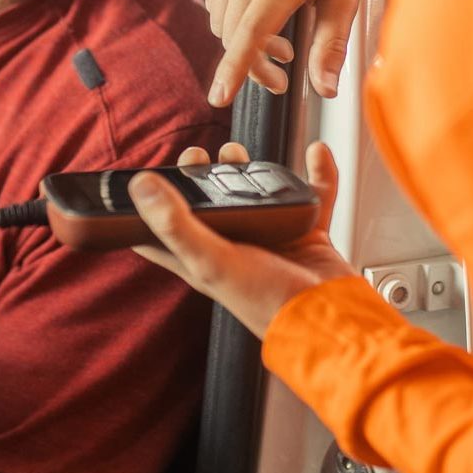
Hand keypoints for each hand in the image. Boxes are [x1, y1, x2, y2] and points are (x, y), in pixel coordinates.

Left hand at [126, 141, 355, 337]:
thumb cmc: (270, 305)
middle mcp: (233, 249)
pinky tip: (316, 153)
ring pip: (255, 196)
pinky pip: (312, 196)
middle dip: (199, 177)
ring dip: (247, 170)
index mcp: (202, 259)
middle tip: (196, 156)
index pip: (161, 235)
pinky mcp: (304, 235)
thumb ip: (177, 224)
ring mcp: (270, 240)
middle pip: (209, 207)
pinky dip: (317, 173)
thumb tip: (141, 187)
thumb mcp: (212, 262)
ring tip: (235, 151)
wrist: (332, 321)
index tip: (140, 180)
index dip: (146, 209)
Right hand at [204, 0, 368, 107]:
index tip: (220, 96)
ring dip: (243, 38)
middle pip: (234, 36)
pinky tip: (259, 6)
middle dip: (255, 63)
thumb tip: (326, 88)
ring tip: (277, 35)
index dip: (234, 70)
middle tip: (284, 71)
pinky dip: (232, 13)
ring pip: (221, 20)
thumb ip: (331, 43)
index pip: (249, 35)